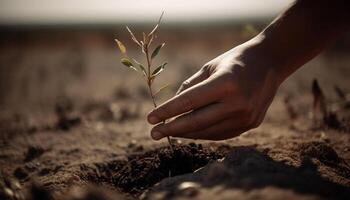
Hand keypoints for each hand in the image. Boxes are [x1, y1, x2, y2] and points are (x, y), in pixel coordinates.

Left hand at [147, 39, 281, 139]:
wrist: (270, 63)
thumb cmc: (234, 61)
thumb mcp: (209, 67)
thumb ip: (190, 88)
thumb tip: (172, 110)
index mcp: (226, 83)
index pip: (189, 102)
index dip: (167, 112)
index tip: (149, 119)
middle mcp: (238, 103)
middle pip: (196, 122)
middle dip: (171, 128)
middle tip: (153, 133)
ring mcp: (246, 117)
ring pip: (207, 132)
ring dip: (186, 133)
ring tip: (169, 131)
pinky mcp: (251, 124)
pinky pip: (220, 133)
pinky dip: (203, 133)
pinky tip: (190, 131)